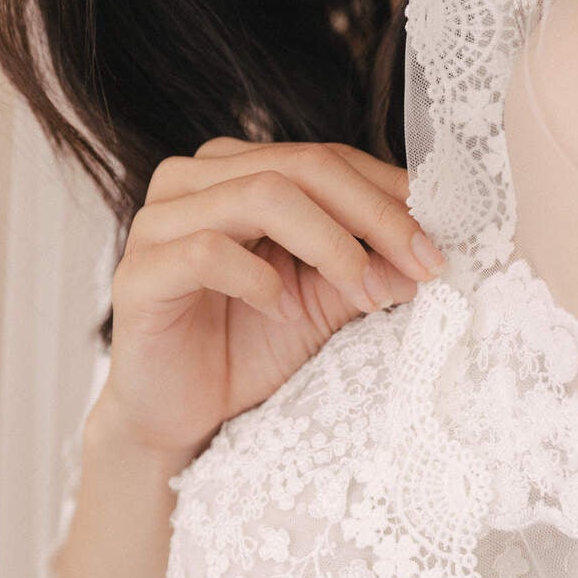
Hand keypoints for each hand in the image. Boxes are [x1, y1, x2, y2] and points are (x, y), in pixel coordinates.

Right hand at [96, 135, 443, 465]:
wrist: (184, 418)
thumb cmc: (247, 349)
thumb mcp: (326, 301)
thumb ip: (369, 268)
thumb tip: (430, 255)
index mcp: (239, 171)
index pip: (327, 158)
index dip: (390, 194)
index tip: (439, 243)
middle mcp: (195, 180)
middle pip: (302, 165)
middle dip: (374, 215)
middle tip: (421, 264)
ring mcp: (159, 221)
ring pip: (261, 194)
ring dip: (329, 243)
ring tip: (361, 290)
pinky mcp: (138, 273)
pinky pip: (207, 251)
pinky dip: (260, 279)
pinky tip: (283, 312)